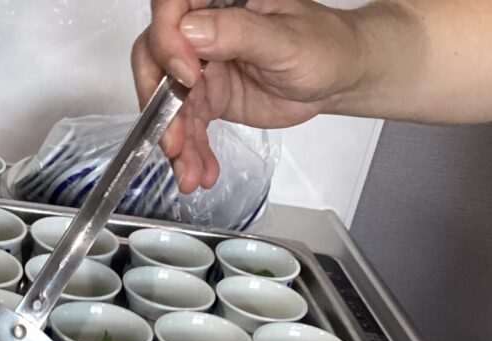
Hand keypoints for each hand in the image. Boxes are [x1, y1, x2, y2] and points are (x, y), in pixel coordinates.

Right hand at [132, 0, 365, 192]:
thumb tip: (193, 31)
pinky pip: (188, 127)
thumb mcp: (284, 39)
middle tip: (174, 138)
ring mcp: (203, 68)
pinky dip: (191, 153)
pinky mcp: (209, 99)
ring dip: (175, 141)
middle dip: (159, 104)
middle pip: (156, 60)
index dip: (168, 44)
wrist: (335, 78)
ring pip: (168, 103)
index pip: (171, 11)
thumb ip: (238, 33)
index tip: (189, 77)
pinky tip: (200, 172)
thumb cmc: (321, 45)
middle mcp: (202, 32)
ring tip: (188, 172)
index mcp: (218, 0)